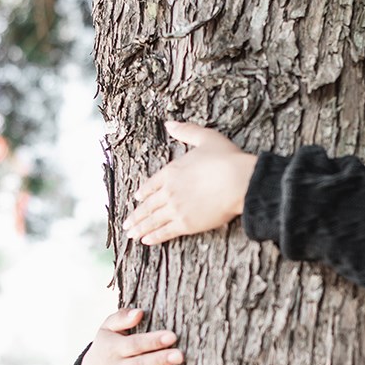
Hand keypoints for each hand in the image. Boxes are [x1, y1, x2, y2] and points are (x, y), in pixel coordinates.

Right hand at [80, 308, 185, 364]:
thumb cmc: (107, 346)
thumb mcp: (107, 328)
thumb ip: (121, 317)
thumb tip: (139, 312)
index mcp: (114, 348)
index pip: (136, 344)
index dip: (153, 341)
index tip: (172, 336)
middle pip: (140, 364)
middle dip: (159, 360)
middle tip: (179, 356)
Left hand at [124, 121, 257, 244]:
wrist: (238, 181)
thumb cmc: (226, 159)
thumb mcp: (205, 137)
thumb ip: (186, 131)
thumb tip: (169, 123)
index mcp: (171, 171)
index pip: (151, 185)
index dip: (143, 193)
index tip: (136, 199)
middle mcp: (169, 191)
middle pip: (148, 206)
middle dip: (136, 216)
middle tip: (126, 225)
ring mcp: (176, 208)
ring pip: (152, 220)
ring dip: (140, 228)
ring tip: (131, 234)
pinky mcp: (186, 224)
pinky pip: (165, 232)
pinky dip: (155, 237)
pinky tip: (146, 241)